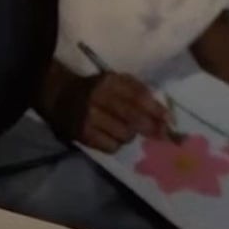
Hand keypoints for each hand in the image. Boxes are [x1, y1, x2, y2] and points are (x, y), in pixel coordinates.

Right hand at [53, 70, 169, 151]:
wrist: (60, 96)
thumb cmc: (95, 88)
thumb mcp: (115, 81)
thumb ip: (139, 92)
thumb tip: (164, 113)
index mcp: (109, 82)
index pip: (137, 97)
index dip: (155, 110)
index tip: (169, 120)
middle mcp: (98, 99)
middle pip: (133, 118)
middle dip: (150, 127)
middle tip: (160, 134)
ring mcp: (89, 118)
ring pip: (124, 135)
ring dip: (130, 135)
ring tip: (125, 130)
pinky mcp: (83, 135)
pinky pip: (111, 147)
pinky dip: (117, 144)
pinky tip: (113, 137)